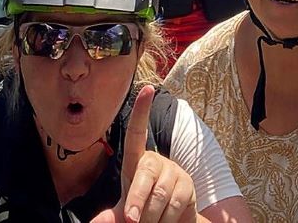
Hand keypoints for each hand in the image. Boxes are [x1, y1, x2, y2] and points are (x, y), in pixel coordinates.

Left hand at [91, 86, 196, 222]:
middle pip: (145, 174)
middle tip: (131, 221)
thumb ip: (109, 218)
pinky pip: (175, 204)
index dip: (142, 111)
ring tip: (150, 222)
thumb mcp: (124, 213)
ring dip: (151, 216)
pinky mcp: (188, 185)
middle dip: (136, 200)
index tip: (146, 88)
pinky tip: (165, 221)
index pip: (138, 132)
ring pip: (160, 194)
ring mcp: (174, 171)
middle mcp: (156, 161)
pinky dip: (166, 220)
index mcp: (137, 162)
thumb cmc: (143, 213)